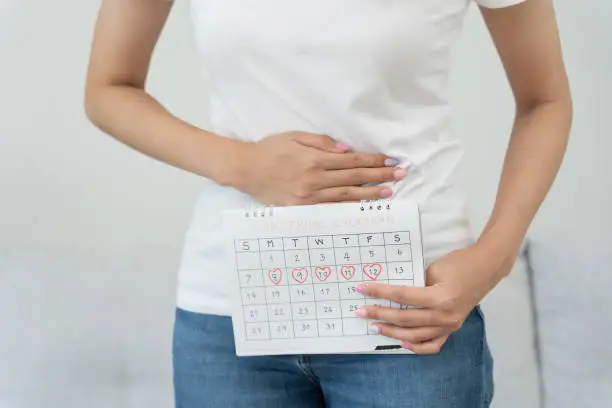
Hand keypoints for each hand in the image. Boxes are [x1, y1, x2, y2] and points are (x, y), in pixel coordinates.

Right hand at [228, 132, 404, 205]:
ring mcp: (308, 197)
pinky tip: (361, 209)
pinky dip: (347, 209)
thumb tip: (347, 150)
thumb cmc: (270, 149)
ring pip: (345, 196)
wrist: (246, 169)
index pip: (352, 160)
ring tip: (387, 193)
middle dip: (379, 176)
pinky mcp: (301, 209)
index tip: (390, 160)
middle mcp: (314, 179)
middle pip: (353, 178)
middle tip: (399, 175)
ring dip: (369, 194)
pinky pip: (329, 210)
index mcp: (314, 158)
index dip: (373, 160)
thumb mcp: (294, 136)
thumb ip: (322, 142)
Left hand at [355, 243, 511, 353]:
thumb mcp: (434, 269)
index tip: (362, 289)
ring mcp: (450, 325)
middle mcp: (445, 315)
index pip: (402, 296)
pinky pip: (433, 344)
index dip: (380, 292)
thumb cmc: (459, 263)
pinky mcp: (452, 328)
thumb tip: (391, 293)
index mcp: (440, 298)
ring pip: (415, 335)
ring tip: (375, 327)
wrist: (485, 269)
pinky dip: (416, 346)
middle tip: (360, 312)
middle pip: (405, 318)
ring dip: (392, 332)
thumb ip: (415, 284)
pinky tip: (401, 342)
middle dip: (380, 314)